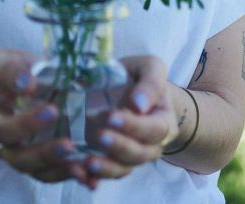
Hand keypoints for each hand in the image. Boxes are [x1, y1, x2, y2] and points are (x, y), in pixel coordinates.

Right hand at [0, 49, 91, 186]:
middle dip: (44, 153)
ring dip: (61, 168)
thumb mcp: (4, 62)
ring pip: (39, 172)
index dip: (24, 125)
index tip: (52, 111)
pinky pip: (55, 174)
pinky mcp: (44, 162)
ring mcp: (25, 156)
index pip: (2, 131)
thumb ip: (11, 69)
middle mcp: (6, 146)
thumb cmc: (11, 73)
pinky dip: (71, 174)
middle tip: (68, 142)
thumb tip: (28, 84)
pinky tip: (88, 171)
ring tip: (83, 162)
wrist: (19, 84)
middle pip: (20, 159)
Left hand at [82, 55, 178, 180]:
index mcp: (164, 120)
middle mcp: (151, 143)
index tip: (112, 117)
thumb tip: (139, 104)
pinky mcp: (111, 159)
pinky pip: (106, 173)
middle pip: (140, 154)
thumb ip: (150, 82)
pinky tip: (80, 172)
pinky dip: (94, 176)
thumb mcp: (150, 68)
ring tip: (87, 161)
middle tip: (99, 136)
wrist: (129, 87)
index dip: (135, 126)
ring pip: (123, 168)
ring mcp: (130, 154)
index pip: (155, 129)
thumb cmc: (140, 76)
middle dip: (119, 147)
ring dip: (106, 167)